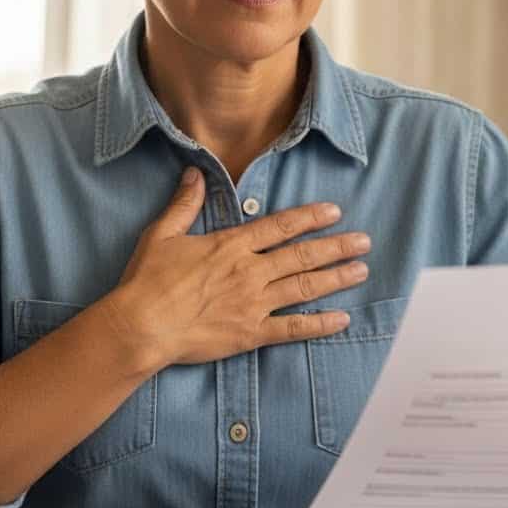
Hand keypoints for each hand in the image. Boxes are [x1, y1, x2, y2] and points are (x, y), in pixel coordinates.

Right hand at [103, 166, 371, 366]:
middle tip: (364, 242)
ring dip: (336, 278)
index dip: (310, 217)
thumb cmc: (147, 281)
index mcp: (231, 245)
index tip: (334, 212)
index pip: (280, 226)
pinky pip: (293, 329)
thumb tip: (194, 173)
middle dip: (336, 247)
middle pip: (302, 255)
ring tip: (361, 271)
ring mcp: (253, 303)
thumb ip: (184, 204)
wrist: (142, 326)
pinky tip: (341, 319)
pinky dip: (319, 324)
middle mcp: (249, 271)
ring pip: (304, 287)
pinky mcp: (251, 334)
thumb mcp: (162, 234)